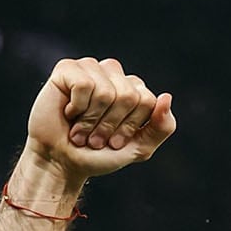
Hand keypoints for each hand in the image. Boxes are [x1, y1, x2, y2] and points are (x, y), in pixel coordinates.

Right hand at [26, 57, 175, 181]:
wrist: (62, 163)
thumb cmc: (99, 155)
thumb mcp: (139, 148)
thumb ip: (161, 127)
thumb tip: (167, 97)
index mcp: (132, 88)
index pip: (147, 100)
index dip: (130, 127)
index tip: (114, 142)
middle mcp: (113, 73)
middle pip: (128, 95)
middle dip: (111, 126)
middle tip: (95, 138)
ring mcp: (90, 67)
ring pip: (106, 92)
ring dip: (92, 121)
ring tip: (81, 130)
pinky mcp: (67, 68)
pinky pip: (84, 84)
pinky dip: (77, 108)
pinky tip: (69, 113)